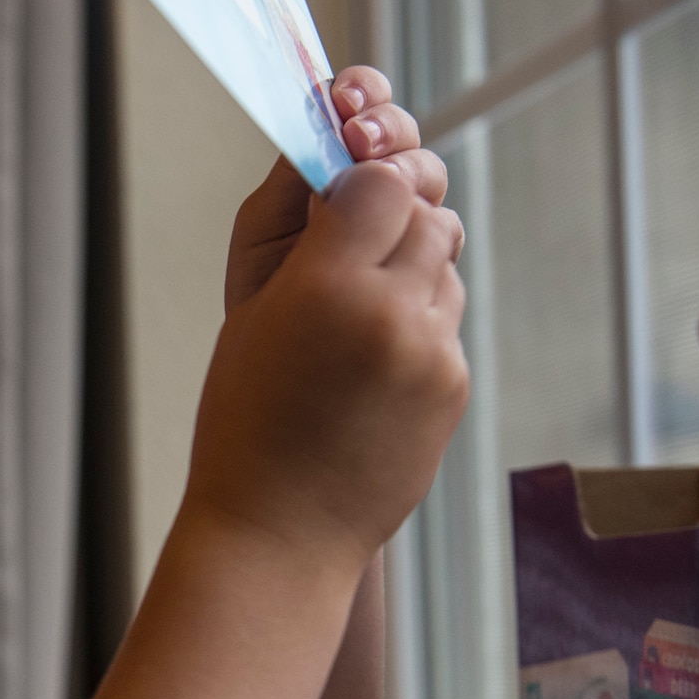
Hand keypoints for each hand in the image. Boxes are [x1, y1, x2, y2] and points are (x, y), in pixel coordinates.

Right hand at [189, 158, 468, 564]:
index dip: (361, 182)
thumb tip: (343, 166)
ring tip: (357, 317)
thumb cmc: (244, 423)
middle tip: (352, 248)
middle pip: (425, 211)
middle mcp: (390, 313)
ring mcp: (431, 353)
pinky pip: (447, 321)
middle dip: (393, 217)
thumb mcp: (251, 314)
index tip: (339, 201)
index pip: (380, 180)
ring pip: (445, 262)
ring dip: (411, 268)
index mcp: (323, 287)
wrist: (278, 532)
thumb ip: (302, 235)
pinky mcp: (454, 386)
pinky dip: (417, 325)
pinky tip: (371, 368)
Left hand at [226, 66, 448, 313]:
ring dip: (408, 175)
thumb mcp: (264, 223)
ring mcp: (404, 221)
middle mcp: (374, 184)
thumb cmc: (267, 287)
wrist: (280, 360)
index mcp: (332, 162)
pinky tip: (404, 239)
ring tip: (382, 188)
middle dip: (386, 128)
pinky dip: (427, 230)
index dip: (362, 92)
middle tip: (360, 141)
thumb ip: (296, 172)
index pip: (360, 104)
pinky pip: (443, 233)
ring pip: (427, 177)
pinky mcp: (429, 261)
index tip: (346, 102)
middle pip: (402, 133)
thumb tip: (326, 120)